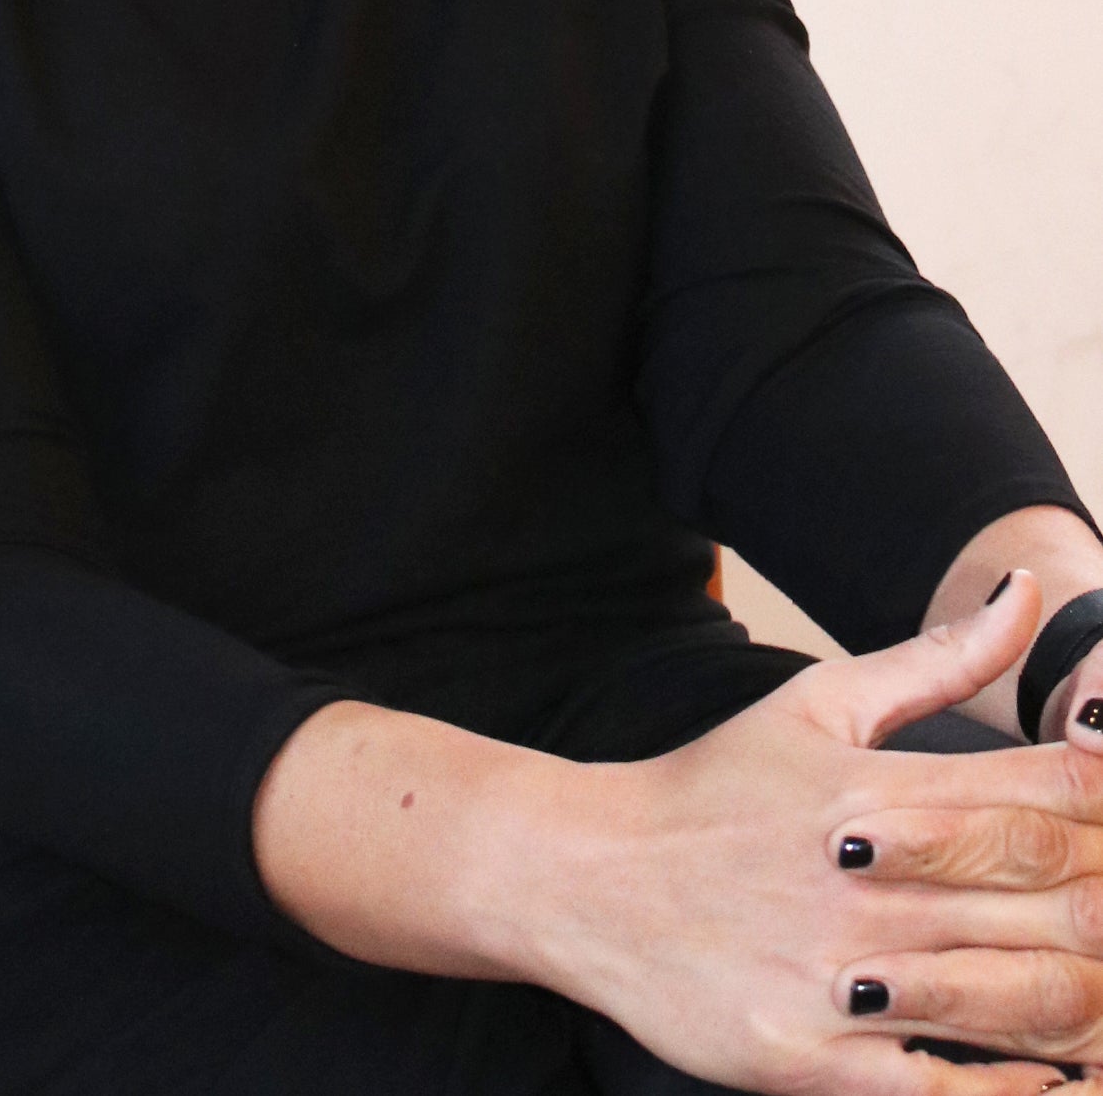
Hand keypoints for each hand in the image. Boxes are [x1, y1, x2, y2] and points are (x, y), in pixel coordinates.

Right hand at [517, 575, 1102, 1093]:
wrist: (583, 875)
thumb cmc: (712, 790)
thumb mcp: (815, 705)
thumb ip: (936, 660)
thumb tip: (1027, 591)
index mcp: (873, 788)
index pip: (1042, 793)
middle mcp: (864, 878)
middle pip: (1051, 896)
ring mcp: (835, 974)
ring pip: (1014, 995)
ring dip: (1085, 1002)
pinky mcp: (804, 1060)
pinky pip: (937, 1091)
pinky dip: (1007, 1090)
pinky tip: (1046, 1079)